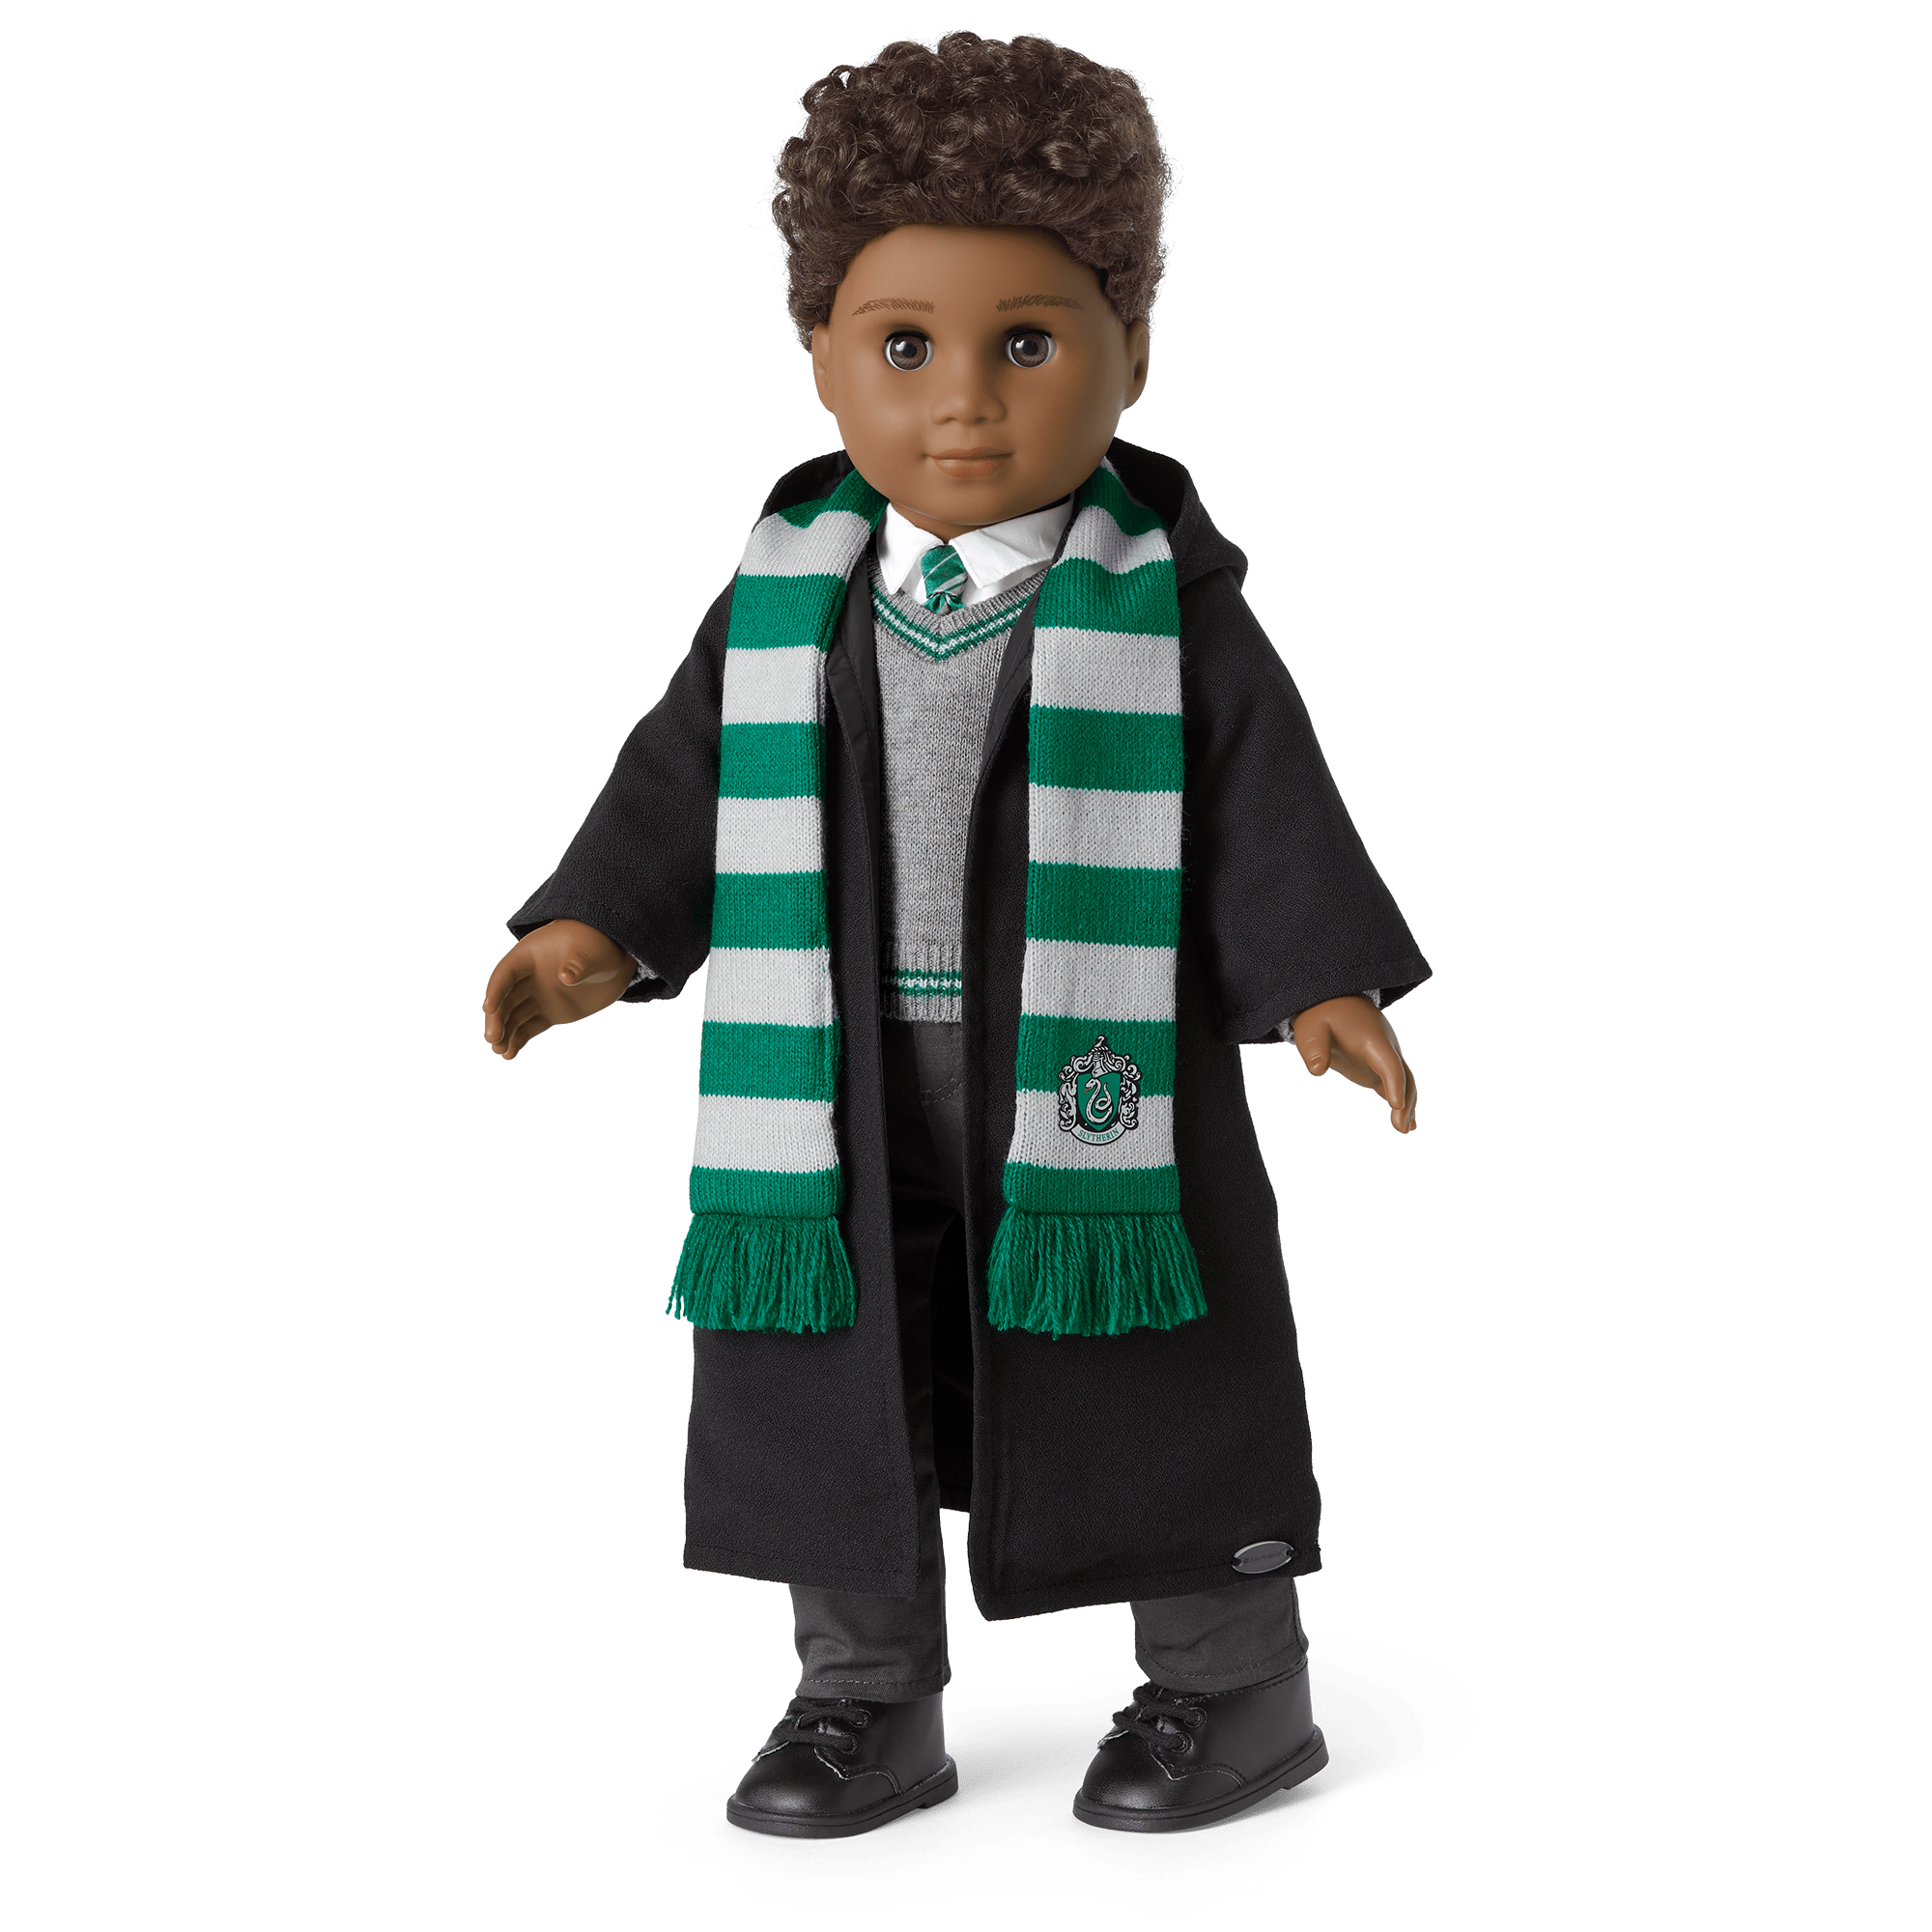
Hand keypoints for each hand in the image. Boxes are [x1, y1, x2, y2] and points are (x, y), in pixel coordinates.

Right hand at [482, 919, 631, 1060]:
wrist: (614, 961)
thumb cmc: (599, 946)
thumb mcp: (592, 950)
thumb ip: (579, 963)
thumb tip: (565, 977)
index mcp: (530, 955)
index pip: (506, 973)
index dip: (496, 990)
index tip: (489, 1008)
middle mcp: (528, 977)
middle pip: (505, 998)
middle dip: (497, 1018)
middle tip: (493, 1038)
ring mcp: (538, 996)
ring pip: (514, 1016)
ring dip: (505, 1033)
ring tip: (501, 1052)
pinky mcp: (550, 1013)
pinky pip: (529, 1027)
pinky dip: (519, 1040)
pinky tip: (511, 1054)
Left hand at [1290, 995, 1417, 1133]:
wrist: (1334, 1001)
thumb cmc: (1321, 1016)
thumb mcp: (1311, 1028)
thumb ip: (1314, 1048)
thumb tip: (1317, 1070)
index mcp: (1373, 1038)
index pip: (1389, 1063)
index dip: (1394, 1083)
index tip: (1396, 1104)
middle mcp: (1386, 1048)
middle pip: (1404, 1075)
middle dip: (1405, 1100)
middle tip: (1400, 1127)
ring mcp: (1385, 1057)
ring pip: (1404, 1081)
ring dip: (1407, 1105)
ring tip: (1404, 1130)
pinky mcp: (1379, 1066)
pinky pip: (1396, 1084)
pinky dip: (1402, 1102)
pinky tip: (1406, 1125)